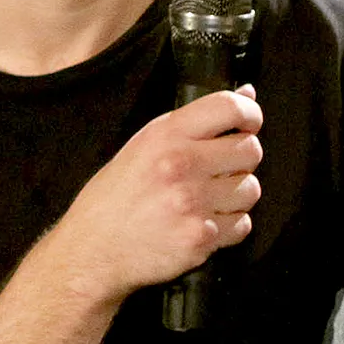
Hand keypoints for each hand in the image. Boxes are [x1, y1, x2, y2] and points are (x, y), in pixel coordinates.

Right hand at [51, 87, 262, 301]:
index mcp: (166, 134)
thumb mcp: (145, 144)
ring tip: (208, 200)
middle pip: (251, 150)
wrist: (93, 250)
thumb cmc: (116, 197)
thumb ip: (195, 121)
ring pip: (251, 189)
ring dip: (236, 195)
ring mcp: (193, 203)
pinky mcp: (201, 238)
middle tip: (221, 170)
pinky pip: (242, 225)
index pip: (230, 107)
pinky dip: (229, 227)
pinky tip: (203, 223)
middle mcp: (181, 164)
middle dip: (241, 160)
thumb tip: (246, 94)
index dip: (250, 114)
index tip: (249, 124)